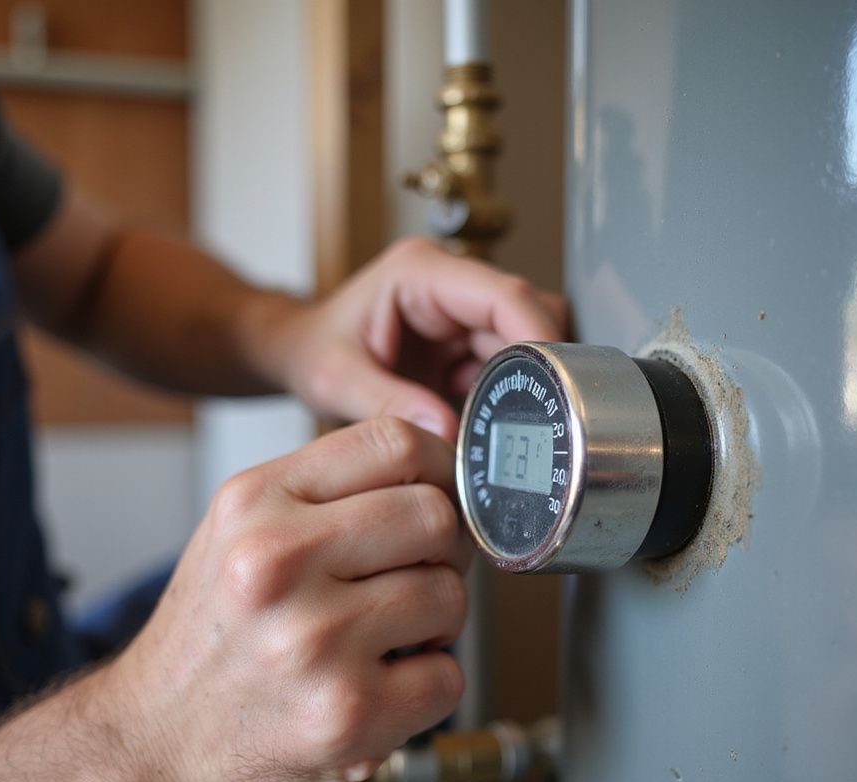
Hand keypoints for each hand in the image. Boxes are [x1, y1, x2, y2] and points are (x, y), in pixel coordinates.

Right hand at [105, 418, 468, 781]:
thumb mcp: (241, 531)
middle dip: (443, 551)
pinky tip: (381, 687)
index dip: (441, 467)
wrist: (153, 743)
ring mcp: (315, 641)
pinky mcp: (347, 714)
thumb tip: (442, 454)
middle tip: (416, 576)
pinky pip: (448, 678)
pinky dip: (427, 686)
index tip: (444, 493)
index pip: (393, 443)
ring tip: (385, 638)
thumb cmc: (211, 637)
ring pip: (450, 596)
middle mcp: (278, 563)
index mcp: (255, 503)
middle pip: (435, 517)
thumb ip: (329, 490)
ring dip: (435, 622)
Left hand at [271, 237, 566, 441]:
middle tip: (538, 422)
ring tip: (507, 431)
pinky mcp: (466, 345)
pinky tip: (490, 430)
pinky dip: (505, 401)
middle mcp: (450, 286)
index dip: (538, 336)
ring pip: (524, 345)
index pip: (503, 295)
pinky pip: (506, 370)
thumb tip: (445, 433)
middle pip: (526, 318)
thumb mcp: (335, 380)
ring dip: (522, 389)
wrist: (300, 352)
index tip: (556, 382)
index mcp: (420, 273)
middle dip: (537, 371)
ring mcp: (462, 315)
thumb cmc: (312, 351)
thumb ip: (386, 403)